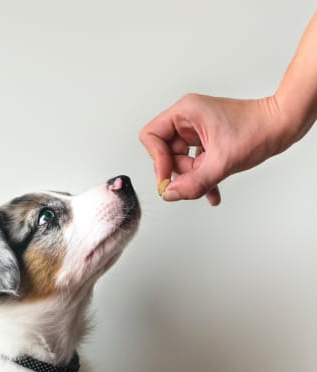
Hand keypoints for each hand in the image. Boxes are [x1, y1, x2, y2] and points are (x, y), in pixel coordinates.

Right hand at [139, 94, 286, 205]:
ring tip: (211, 185)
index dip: (156, 160)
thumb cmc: (258, 130)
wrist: (283, 126)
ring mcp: (196, 130)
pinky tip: (212, 193)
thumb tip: (171, 194)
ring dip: (193, 177)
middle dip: (180, 172)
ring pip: (180, 161)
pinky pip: (194, 162)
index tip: (167, 179)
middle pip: (165, 152)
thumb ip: (194, 182)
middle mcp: (187, 119)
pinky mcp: (205, 140)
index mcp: (185, 112)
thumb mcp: (222, 162)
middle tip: (195, 182)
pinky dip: (201, 177)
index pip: (152, 136)